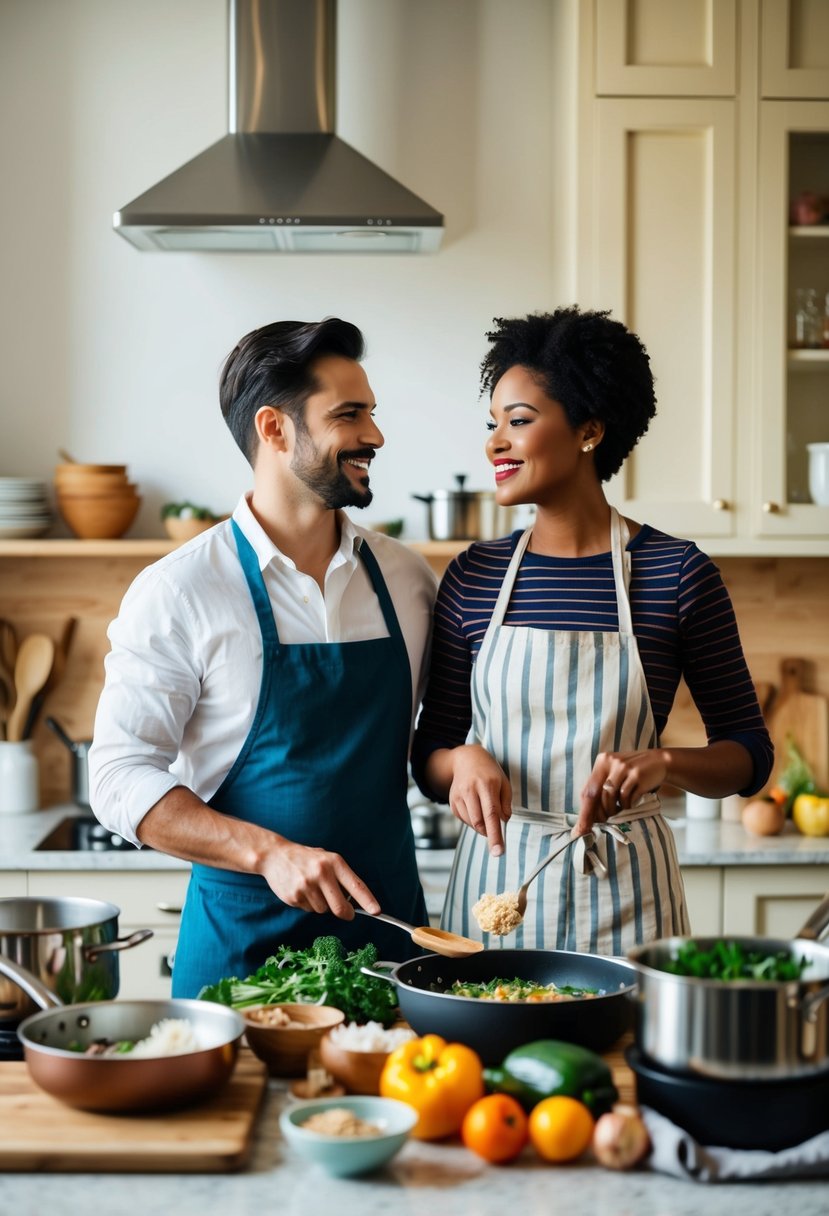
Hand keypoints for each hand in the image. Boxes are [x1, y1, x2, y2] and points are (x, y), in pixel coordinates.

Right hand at [260, 840, 380, 918]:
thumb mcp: (326, 859)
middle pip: (340, 907)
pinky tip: (302, 891)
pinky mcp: (294, 897)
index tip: (376, 911)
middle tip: (348, 912)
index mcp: (334, 862)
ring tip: (313, 889)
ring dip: (323, 905)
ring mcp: (307, 886)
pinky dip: (309, 904)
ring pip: (324, 910)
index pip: (356, 885)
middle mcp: (321, 874)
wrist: (275, 855)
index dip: (368, 900)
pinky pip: (309, 910)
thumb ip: (340, 877)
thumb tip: (356, 901)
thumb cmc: (305, 858)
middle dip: (346, 913)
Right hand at [447, 744, 511, 855]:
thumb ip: (506, 803)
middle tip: (498, 842)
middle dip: (489, 835)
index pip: (491, 814)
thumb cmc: (490, 772)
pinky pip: (464, 819)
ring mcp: (458, 795)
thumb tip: (503, 822)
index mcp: (487, 784)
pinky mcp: (452, 801)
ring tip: (487, 815)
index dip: (495, 835)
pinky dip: (473, 821)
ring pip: (471, 823)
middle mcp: (470, 790)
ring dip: (482, 827)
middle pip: (479, 822)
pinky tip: (477, 810)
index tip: (498, 851)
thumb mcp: (504, 783)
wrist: (467, 759)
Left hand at [575, 748, 668, 836]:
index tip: (583, 828)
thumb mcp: (615, 772)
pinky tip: (628, 807)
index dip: (585, 810)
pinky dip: (625, 806)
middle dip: (597, 813)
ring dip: (612, 810)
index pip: (588, 789)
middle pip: (597, 794)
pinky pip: (626, 797)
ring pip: (611, 796)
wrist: (659, 762)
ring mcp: (624, 768)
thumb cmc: (633, 771)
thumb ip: (602, 786)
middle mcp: (611, 762)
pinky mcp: (637, 775)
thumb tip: (589, 814)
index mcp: (602, 761)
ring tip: (616, 814)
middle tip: (601, 824)